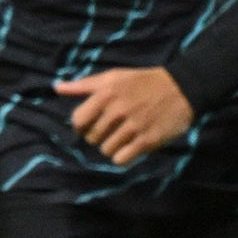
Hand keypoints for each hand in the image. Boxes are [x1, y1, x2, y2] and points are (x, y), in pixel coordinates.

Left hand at [54, 67, 193, 165]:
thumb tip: (57, 87)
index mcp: (106, 93)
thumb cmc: (141, 82)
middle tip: (108, 130)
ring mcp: (133, 126)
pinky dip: (122, 156)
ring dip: (110, 147)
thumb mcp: (112, 77)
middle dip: (97, 136)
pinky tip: (128, 147)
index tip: (88, 125)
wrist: (180, 88)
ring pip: (106, 150)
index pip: (78, 120)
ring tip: (120, 137)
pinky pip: (121, 159)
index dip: (80, 126)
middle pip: (91, 137)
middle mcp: (117, 110)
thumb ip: (84, 85)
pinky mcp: (148, 141)